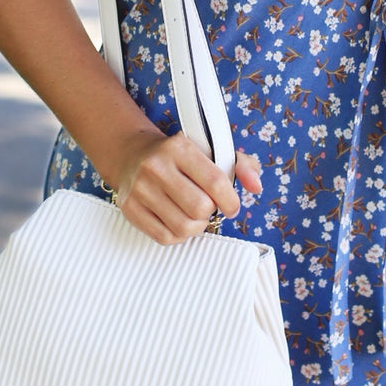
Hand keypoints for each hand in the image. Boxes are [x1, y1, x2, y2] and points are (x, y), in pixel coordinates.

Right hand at [110, 131, 261, 244]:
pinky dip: (179, 235)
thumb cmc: (178, 157)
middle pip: (199, 208)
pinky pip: (164, 237)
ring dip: (197, 226)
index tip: (232, 205)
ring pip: (183, 227)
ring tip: (196, 215)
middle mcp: (156, 167)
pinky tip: (179, 220)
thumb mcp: (210, 149)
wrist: (133, 155)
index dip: (230, 200)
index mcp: (179, 148)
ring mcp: (140, 189)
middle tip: (209, 206)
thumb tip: (255, 185)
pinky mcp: (130, 209)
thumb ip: (241, 165)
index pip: (215, 182)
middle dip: (211, 212)